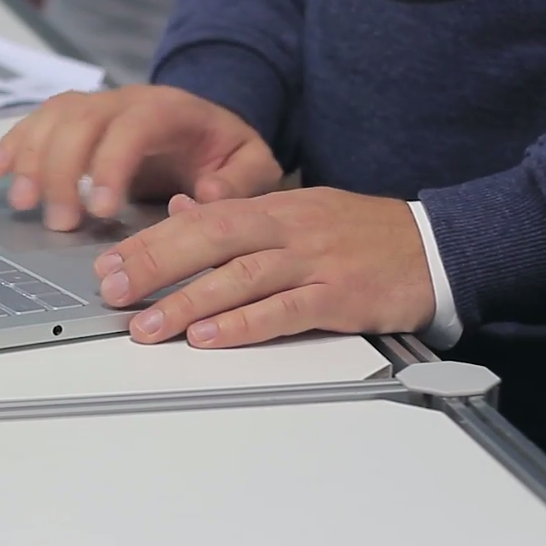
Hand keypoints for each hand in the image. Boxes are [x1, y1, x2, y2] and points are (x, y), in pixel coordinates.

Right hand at [0, 84, 282, 231]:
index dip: (111, 165)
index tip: (103, 211)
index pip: (132, 128)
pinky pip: (37, 120)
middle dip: (63, 171)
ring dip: (31, 159)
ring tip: (22, 203)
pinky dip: (14, 143)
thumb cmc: (225, 150)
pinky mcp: (74, 117)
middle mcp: (125, 100)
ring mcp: (96, 105)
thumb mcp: (253, 164)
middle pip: (80, 121)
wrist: (208, 123)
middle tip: (61, 224)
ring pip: (52, 118)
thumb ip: (239, 181)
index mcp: (169, 110)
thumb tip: (204, 197)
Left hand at [94, 187, 435, 347]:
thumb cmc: (359, 233)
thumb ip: (235, 213)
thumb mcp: (294, 211)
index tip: (109, 264)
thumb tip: (181, 209)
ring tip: (148, 326)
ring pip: (241, 277)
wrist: (436, 245)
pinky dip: (245, 324)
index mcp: (271, 207)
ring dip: (189, 303)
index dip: (150, 242)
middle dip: (155, 265)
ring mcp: (314, 262)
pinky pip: (286, 310)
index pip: (198, 219)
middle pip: (210, 240)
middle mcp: (287, 229)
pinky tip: (211, 338)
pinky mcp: (340, 296)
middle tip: (113, 291)